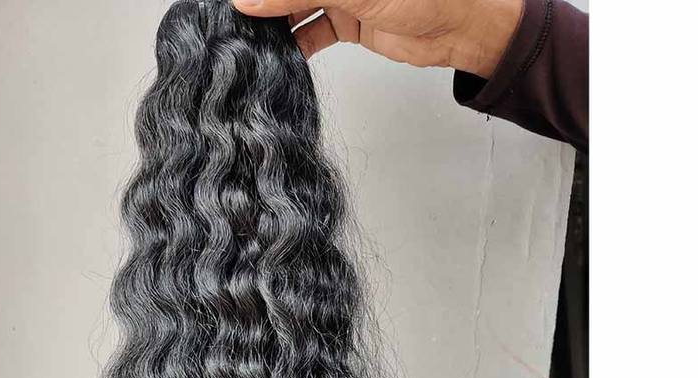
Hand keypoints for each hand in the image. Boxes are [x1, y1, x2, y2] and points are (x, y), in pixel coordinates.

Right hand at [231, 0, 521, 78]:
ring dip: (274, 22)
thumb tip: (248, 0)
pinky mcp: (349, 18)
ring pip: (296, 3)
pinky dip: (294, 42)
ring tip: (246, 39)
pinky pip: (311, 29)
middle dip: (264, 1)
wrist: (462, 25)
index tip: (236, 3)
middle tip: (234, 19)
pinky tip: (276, 52)